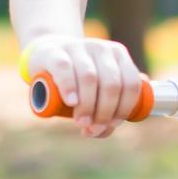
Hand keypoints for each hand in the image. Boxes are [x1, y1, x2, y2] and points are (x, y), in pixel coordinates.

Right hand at [19, 33, 146, 138]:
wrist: (47, 57)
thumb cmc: (77, 81)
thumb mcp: (96, 93)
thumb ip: (104, 114)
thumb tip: (100, 131)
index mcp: (119, 56)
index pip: (131, 84)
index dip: (124, 108)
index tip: (112, 124)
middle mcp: (102, 49)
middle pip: (111, 84)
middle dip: (104, 112)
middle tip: (92, 128)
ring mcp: (78, 47)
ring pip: (90, 78)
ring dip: (87, 106)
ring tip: (81, 122)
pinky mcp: (54, 51)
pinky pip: (65, 68)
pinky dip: (69, 87)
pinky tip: (71, 102)